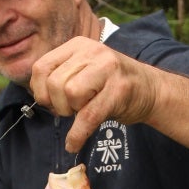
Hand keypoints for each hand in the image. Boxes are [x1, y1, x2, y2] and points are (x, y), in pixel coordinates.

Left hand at [29, 38, 158, 151]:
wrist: (151, 90)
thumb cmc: (110, 85)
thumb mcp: (83, 71)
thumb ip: (61, 77)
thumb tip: (38, 98)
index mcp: (78, 45)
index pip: (41, 67)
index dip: (39, 91)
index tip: (50, 101)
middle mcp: (92, 51)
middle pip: (55, 83)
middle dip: (57, 104)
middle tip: (71, 110)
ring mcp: (108, 68)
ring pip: (70, 93)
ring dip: (71, 112)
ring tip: (82, 112)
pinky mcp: (119, 90)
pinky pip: (88, 116)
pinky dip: (77, 134)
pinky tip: (74, 143)